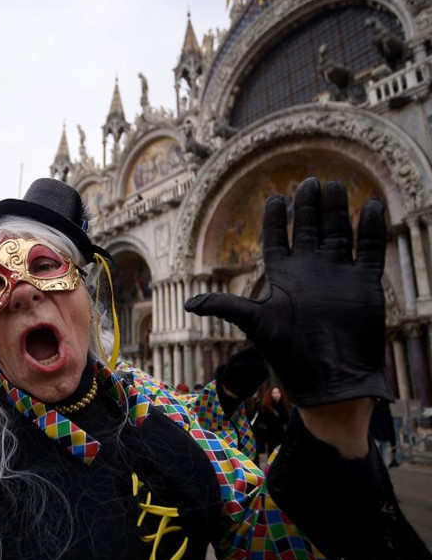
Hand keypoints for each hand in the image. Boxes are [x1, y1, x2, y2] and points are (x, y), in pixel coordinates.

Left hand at [185, 178, 390, 407]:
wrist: (330, 378)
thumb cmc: (289, 352)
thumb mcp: (255, 323)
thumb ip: (225, 306)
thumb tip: (189, 305)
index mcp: (282, 275)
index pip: (275, 237)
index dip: (275, 218)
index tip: (276, 197)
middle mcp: (309, 270)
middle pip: (308, 228)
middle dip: (308, 205)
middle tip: (308, 182)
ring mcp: (337, 274)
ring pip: (338, 233)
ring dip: (336, 210)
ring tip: (333, 186)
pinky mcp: (364, 283)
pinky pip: (368, 250)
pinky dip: (370, 230)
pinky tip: (369, 208)